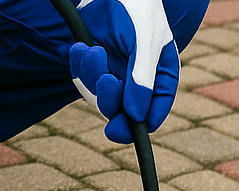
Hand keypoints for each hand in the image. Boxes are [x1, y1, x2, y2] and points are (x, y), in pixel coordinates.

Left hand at [71, 0, 179, 143]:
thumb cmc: (137, 5)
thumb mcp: (146, 40)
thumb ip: (142, 77)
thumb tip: (136, 115)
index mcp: (160, 74)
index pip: (154, 110)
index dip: (141, 124)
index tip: (124, 131)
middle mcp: (136, 78)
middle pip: (122, 110)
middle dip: (110, 98)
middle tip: (105, 80)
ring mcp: (113, 71)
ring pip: (98, 95)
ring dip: (91, 75)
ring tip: (91, 49)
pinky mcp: (91, 63)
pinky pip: (80, 77)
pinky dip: (78, 65)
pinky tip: (81, 46)